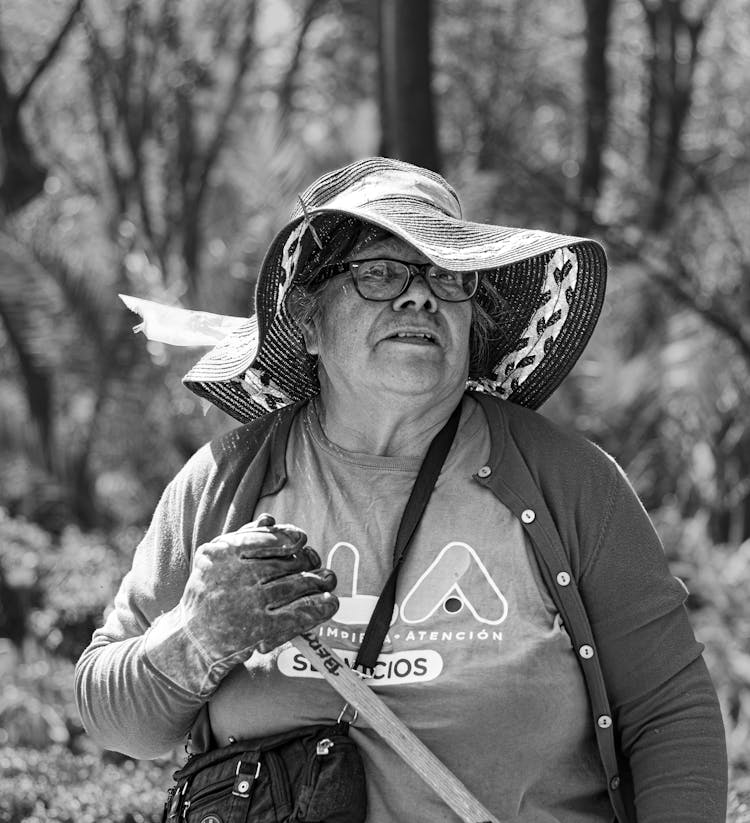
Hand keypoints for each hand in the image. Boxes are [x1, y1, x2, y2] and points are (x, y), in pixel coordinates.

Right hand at [180, 513, 336, 667]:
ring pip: (298, 585)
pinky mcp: (261, 629)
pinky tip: (330, 603)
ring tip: (327, 580)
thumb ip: (243, 537)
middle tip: (315, 562)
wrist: (192, 639)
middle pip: (288, 562)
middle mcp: (238, 576)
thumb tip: (270, 521)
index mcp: (225, 553)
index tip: (301, 540)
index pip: (269, 538)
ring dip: (319, 582)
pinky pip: (300, 614)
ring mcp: (251, 603)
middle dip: (308, 561)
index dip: (291, 538)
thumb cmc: (207, 593)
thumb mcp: (214, 558)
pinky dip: (320, 607)